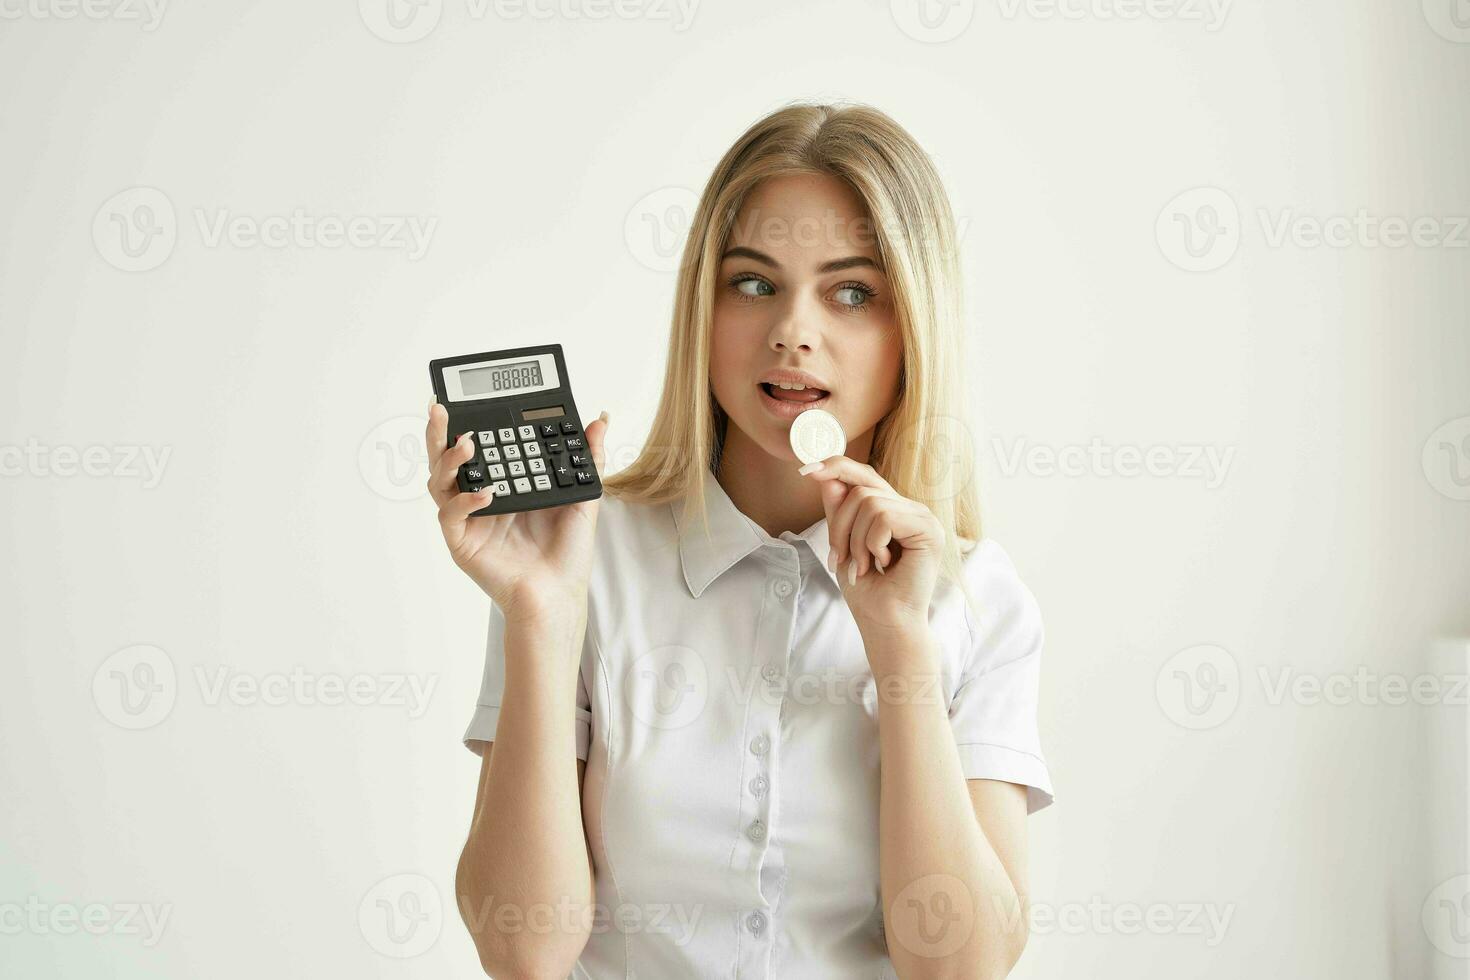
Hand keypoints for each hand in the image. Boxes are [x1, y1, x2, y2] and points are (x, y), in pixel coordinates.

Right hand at [424, 399, 609, 619]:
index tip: (466, 401)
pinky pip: (451, 515)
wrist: (559, 592)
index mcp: (503, 484)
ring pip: (440, 481)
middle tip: (440, 409)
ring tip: (466, 444)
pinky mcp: (461, 541)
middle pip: (447, 459)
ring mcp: (468, 519)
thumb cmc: (567, 552)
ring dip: (448, 459)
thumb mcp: (581, 496)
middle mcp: (480, 498)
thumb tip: (599, 420)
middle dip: (439, 432)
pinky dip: (464, 500)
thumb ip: (587, 457)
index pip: (479, 448)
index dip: (467, 424)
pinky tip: (488, 493)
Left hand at [801, 455, 943, 635]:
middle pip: (861, 489)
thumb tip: (826, 476)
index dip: (836, 467)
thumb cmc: (868, 592)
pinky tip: (883, 564)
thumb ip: (838, 511)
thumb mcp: (843, 544)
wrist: (886, 625)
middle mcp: (912, 509)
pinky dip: (872, 544)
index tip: (806, 470)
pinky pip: (884, 517)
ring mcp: (924, 518)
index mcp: (894, 510)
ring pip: (870, 503)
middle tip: (840, 559)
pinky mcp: (929, 530)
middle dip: (839, 525)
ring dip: (855, 541)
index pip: (865, 477)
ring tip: (864, 566)